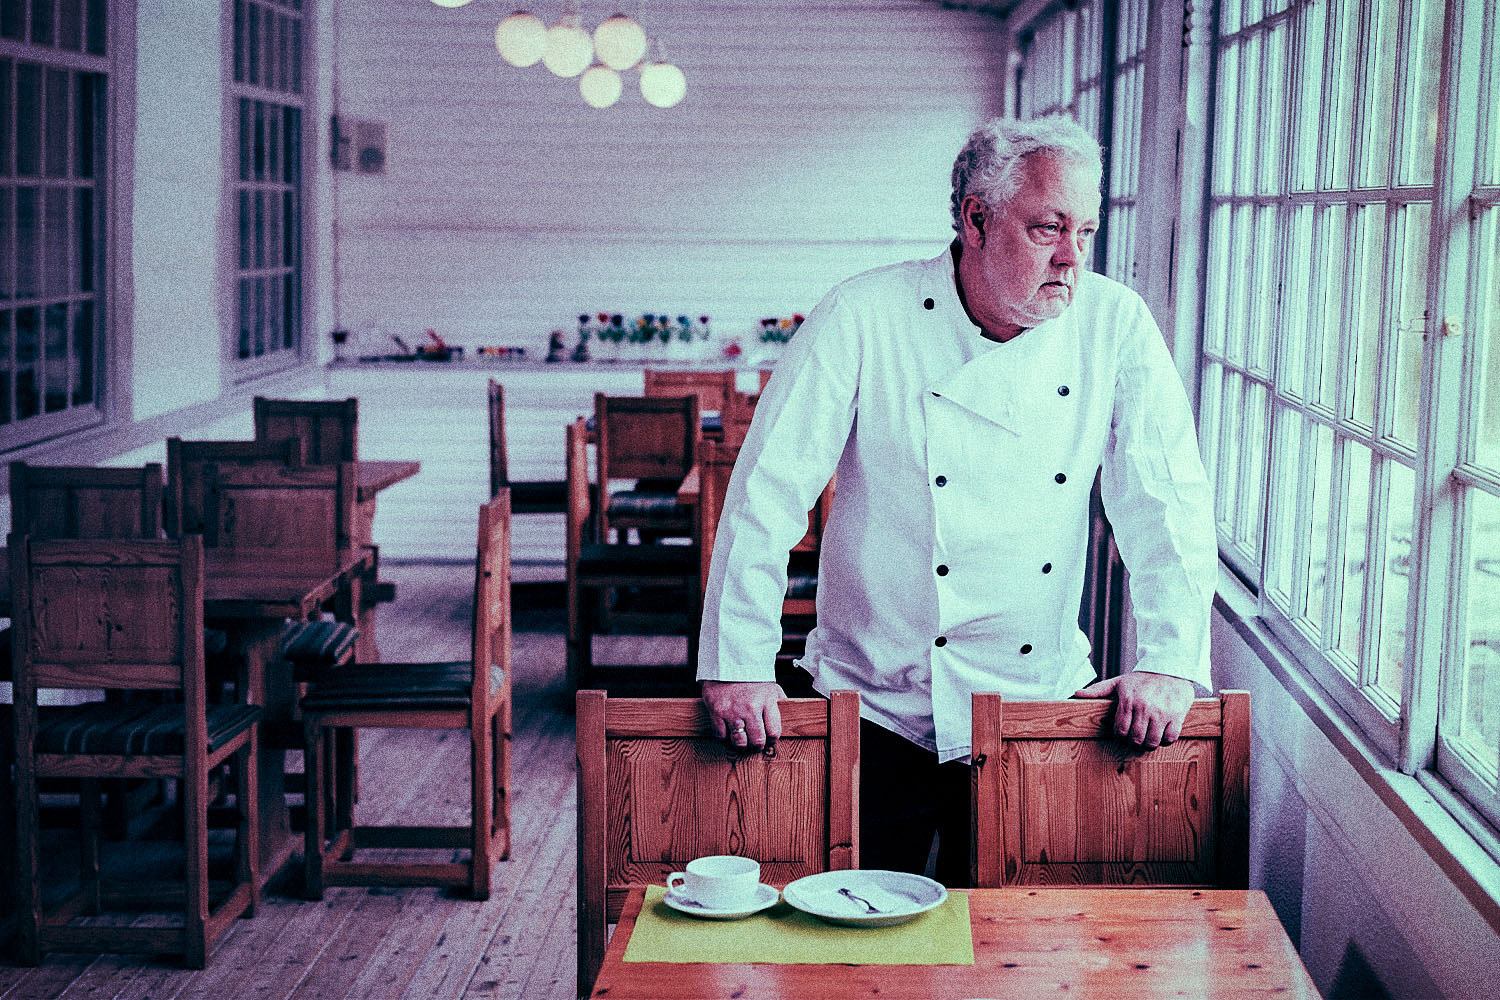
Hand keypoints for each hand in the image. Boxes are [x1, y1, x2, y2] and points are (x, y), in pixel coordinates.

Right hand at [701, 680, 786, 750]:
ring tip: (743, 741)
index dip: (773, 740)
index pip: (774, 732)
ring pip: (739, 742)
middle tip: (756, 745)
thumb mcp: (771, 687)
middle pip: (757, 741)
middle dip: (758, 746)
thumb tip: (787, 718)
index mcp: (766, 701)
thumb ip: (778, 703)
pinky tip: (728, 732)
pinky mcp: (716, 712)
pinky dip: (725, 738)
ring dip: (742, 745)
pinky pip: (721, 736)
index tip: (770, 740)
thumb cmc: (750, 676)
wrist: (727, 661)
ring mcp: (732, 711)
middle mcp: (750, 708)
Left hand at [1073, 671, 1193, 748]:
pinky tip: (1162, 733)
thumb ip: (1098, 690)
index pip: (1120, 730)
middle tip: (1136, 739)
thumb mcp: (1119, 682)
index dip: (1120, 737)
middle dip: (1134, 742)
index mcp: (1128, 700)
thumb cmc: (1142, 678)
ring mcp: (1162, 712)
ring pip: (1152, 741)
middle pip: (1136, 739)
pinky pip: (1170, 738)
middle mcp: (1144, 707)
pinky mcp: (1177, 715)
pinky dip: (1165, 740)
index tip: (1123, 735)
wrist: (1170, 667)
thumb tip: (1076, 694)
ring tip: (1148, 738)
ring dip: (1149, 744)